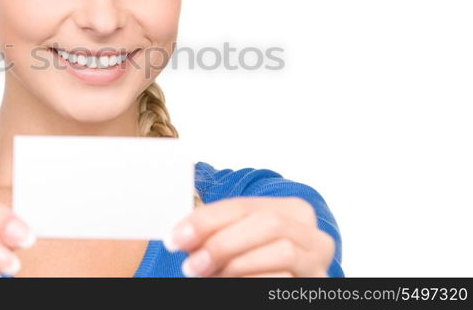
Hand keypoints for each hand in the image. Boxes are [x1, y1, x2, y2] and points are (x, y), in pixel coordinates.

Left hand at [163, 196, 334, 276]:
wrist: (270, 284)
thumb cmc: (251, 263)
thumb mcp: (236, 240)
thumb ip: (216, 231)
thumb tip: (182, 235)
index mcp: (293, 211)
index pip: (244, 205)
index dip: (207, 220)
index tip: (176, 238)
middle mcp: (313, 235)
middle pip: (270, 224)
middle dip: (225, 242)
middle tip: (191, 264)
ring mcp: (318, 264)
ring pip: (283, 251)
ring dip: (238, 264)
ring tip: (211, 276)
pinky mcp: (314, 287)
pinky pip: (285, 280)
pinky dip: (253, 280)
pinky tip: (233, 284)